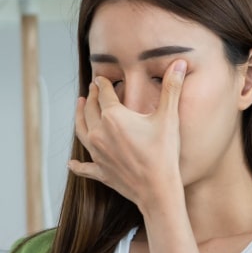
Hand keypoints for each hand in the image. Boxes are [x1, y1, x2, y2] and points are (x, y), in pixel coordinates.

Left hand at [67, 61, 185, 210]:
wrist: (158, 190)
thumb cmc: (164, 154)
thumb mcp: (169, 118)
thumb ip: (171, 88)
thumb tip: (180, 62)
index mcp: (113, 117)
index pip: (104, 94)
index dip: (103, 84)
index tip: (102, 79)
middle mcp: (100, 133)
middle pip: (89, 110)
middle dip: (91, 97)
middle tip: (92, 90)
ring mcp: (98, 153)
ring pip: (81, 131)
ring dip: (79, 117)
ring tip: (78, 107)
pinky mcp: (100, 171)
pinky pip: (84, 167)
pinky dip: (77, 165)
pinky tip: (71, 163)